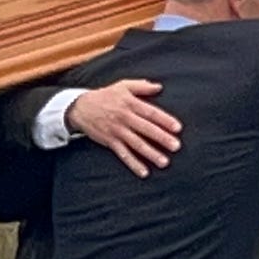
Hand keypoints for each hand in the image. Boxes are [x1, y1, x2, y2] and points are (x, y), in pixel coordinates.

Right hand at [66, 79, 181, 177]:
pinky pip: (123, 155)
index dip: (165, 120)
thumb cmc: (105, 96)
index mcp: (130, 104)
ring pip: (136, 144)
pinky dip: (133, 164)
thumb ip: (141, 86)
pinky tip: (144, 172)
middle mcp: (125, 118)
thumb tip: (159, 87)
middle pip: (146, 129)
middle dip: (162, 138)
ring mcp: (117, 131)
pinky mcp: (110, 142)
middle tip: (176, 146)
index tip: (178, 128)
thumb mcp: (122, 86)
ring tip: (164, 162)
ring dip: (151, 153)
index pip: (151, 113)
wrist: (80, 107)